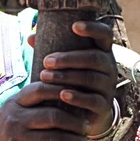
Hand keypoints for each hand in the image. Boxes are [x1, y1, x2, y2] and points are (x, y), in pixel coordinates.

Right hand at [0, 81, 90, 140]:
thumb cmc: (1, 128)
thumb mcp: (11, 108)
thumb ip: (32, 100)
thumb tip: (66, 87)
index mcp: (14, 103)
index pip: (41, 90)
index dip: (63, 91)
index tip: (80, 96)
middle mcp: (14, 120)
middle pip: (53, 116)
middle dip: (75, 122)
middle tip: (87, 126)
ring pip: (54, 140)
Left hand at [31, 21, 116, 135]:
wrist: (83, 114)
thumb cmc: (70, 81)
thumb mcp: (64, 65)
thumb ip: (51, 50)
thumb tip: (31, 38)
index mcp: (101, 52)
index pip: (104, 34)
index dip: (92, 28)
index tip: (74, 26)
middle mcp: (109, 67)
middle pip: (94, 58)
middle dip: (68, 58)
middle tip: (46, 61)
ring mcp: (108, 87)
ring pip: (92, 78)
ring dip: (67, 76)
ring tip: (45, 77)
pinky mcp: (105, 106)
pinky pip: (94, 100)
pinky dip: (78, 98)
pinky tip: (63, 95)